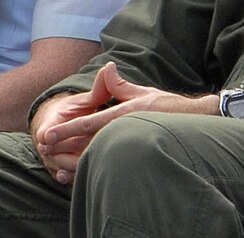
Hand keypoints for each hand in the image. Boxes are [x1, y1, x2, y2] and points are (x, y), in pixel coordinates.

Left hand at [33, 63, 206, 184]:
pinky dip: (96, 170)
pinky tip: (81, 176)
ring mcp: (134, 144)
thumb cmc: (168, 107)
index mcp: (125, 113)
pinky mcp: (139, 154)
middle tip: (44, 150)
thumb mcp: (143, 92)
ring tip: (57, 166)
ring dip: (77, 161)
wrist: (199, 123)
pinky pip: (113, 165)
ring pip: (99, 155)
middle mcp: (127, 130)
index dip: (67, 129)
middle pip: (89, 142)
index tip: (47, 134)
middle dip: (66, 146)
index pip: (90, 122)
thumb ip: (120, 85)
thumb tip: (107, 68)